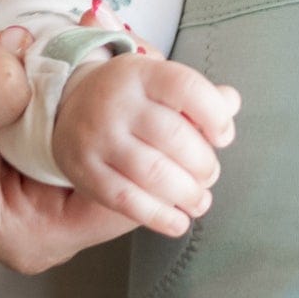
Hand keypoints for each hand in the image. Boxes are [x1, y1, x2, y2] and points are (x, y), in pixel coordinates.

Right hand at [0, 31, 131, 273]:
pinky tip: (98, 49)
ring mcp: (45, 189)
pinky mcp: (42, 155)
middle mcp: (44, 220)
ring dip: (121, 100)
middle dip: (141, 121)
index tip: (139, 90)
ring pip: (117, 149)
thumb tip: (29, 62)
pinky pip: (92, 127)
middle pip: (129, 180)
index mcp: (26, 233)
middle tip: (136, 55)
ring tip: (120, 46)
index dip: (144, 151)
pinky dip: (98, 90)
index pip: (122, 207)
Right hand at [52, 53, 237, 236]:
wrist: (68, 109)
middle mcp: (116, 103)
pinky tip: (178, 223)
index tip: (223, 137)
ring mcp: (98, 138)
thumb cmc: (131, 100)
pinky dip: (159, 216)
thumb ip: (199, 95)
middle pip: (174, 136)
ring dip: (187, 194)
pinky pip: (127, 200)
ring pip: (153, 172)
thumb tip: (231, 101)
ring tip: (199, 201)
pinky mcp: (86, 172)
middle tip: (209, 175)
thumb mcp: (159, 84)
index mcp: (140, 74)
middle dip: (203, 164)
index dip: (215, 116)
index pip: (186, 88)